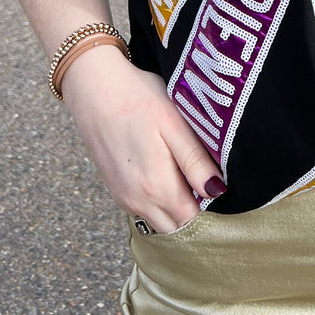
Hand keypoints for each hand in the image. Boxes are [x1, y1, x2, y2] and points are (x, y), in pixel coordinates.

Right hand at [60, 45, 222, 231]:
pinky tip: (164, 171)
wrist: (93, 87)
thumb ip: (195, 162)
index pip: (193, 221)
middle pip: (176, 227)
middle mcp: (138, 201)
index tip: (220, 190)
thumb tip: (217, 191)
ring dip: (175, 209)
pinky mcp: (115, 189)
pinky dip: (158, 202)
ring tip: (186, 173)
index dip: (211, 211)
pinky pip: (143, 209)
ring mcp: (124, 197)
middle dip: (195, 215)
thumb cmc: (137, 99)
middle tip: (206, 182)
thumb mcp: (173, 124)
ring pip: (159, 220)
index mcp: (158, 188)